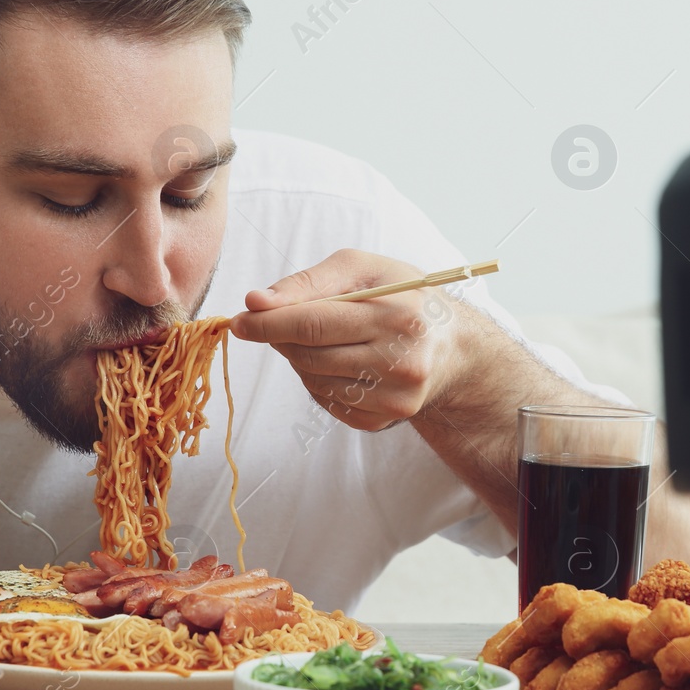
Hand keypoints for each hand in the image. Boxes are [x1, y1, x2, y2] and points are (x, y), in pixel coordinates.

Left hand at [229, 249, 468, 431]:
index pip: (315, 324)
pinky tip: (338, 362)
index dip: (269, 324)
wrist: (450, 346)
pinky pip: (326, 402)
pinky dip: (318, 381)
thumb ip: (308, 283)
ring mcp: (395, 398)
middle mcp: (402, 362)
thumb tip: (256, 303)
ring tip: (320, 339)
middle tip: (271, 323)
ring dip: (299, 359)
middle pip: (309, 356)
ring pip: (313, 381)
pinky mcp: (384, 420)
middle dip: (280, 339)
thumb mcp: (362, 270)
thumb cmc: (401, 296)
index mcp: (398, 315)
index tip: (240, 320)